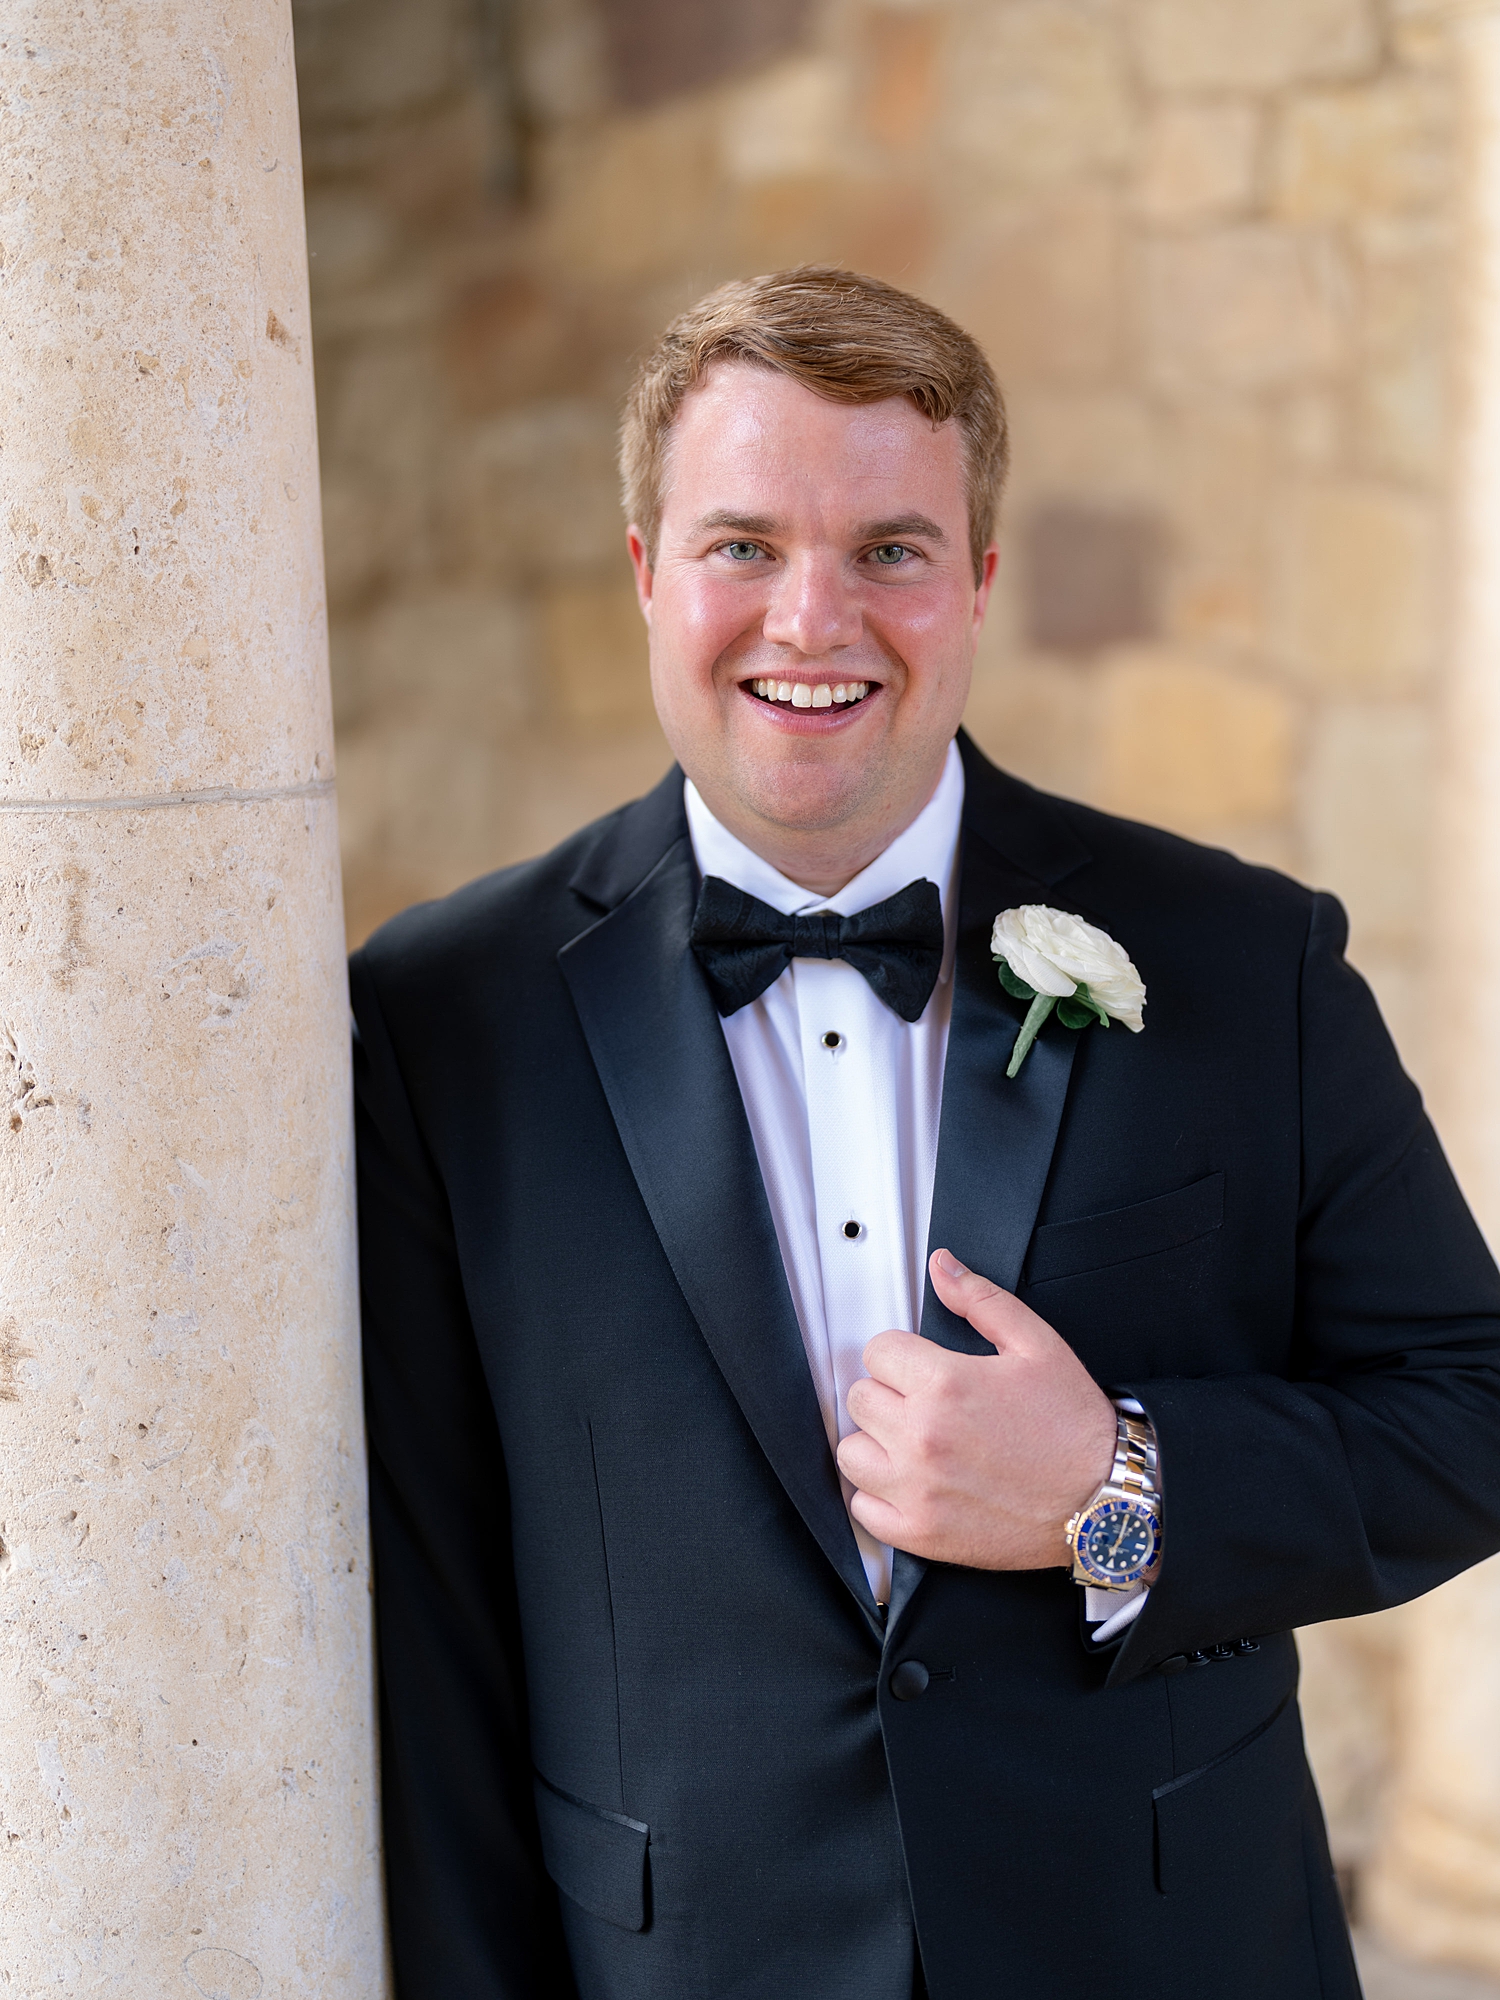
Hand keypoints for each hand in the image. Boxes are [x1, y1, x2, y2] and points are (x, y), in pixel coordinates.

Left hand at [835, 1249, 1116, 1569]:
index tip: (922, 1369)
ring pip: (851, 1453)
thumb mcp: (1037, 1345)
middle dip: (889, 1394)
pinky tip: (913, 1483)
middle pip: (859, 1397)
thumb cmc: (1075, 1428)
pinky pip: (863, 1509)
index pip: (877, 1350)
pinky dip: (880, 1497)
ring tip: (912, 1443)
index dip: (902, 1354)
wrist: (1103, 1501)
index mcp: (945, 1385)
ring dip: (876, 1444)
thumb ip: (981, 1299)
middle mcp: (922, 1437)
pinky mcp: (920, 1533)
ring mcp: (917, 1489)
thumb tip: (942, 1267)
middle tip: (924, 1404)